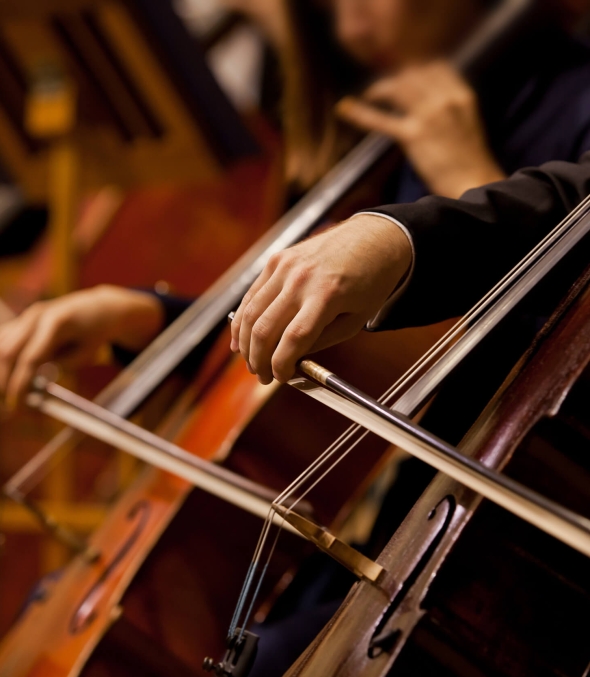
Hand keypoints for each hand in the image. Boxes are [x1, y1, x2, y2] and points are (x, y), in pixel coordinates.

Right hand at [0, 285, 163, 410]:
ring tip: (5, 394)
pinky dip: (3, 359)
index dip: (19, 384)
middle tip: (9, 405)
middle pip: (7, 352)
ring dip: (1, 371)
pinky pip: (5, 339)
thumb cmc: (95, 332)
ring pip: (2, 345)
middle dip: (3, 381)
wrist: (98, 307)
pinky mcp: (23, 319)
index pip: (29, 358)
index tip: (16, 406)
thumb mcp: (85, 352)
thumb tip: (33, 382)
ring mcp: (28, 315)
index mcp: (56, 323)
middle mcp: (37, 315)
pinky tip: (6, 376)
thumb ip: (61, 365)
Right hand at [230, 214, 411, 383]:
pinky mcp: (277, 259)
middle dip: (259, 359)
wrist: (374, 238)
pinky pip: (252, 294)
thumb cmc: (371, 280)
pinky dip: (243, 318)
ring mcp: (285, 266)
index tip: (279, 377)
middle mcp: (301, 279)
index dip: (281, 364)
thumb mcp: (356, 320)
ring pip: (251, 312)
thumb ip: (322, 340)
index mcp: (326, 295)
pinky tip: (242, 336)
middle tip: (261, 376)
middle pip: (264, 329)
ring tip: (250, 361)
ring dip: (245, 342)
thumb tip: (292, 358)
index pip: (293, 339)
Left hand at [336, 61, 505, 197]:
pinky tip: (345, 107)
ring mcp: (430, 116)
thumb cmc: (469, 164)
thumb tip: (429, 109)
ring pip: (397, 88)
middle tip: (382, 89)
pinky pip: (381, 120)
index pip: (435, 67)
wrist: (474, 184)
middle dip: (396, 79)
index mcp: (462, 96)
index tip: (404, 75)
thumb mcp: (467, 127)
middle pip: (413, 75)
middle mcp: (446, 100)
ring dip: (380, 89)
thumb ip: (451, 111)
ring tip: (370, 96)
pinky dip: (360, 112)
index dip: (416, 70)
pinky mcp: (414, 136)